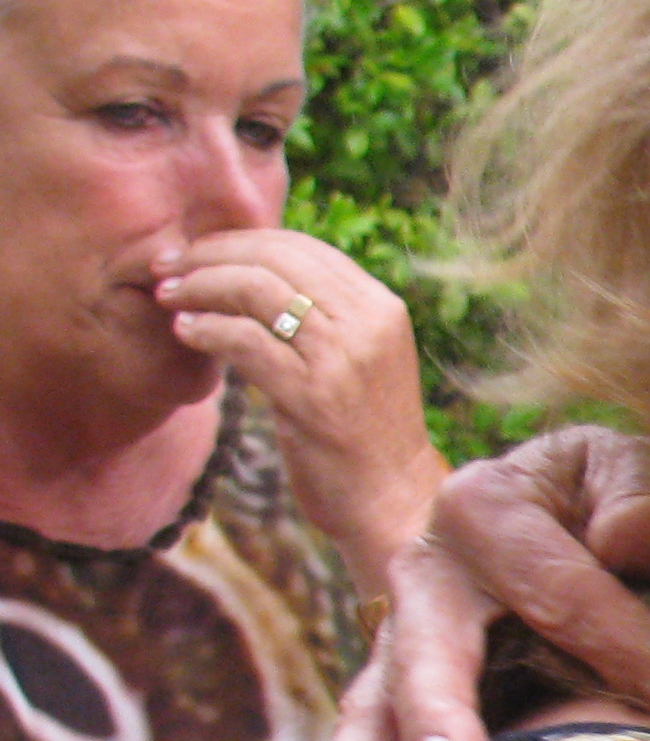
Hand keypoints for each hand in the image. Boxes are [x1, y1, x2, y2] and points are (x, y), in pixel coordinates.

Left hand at [153, 228, 445, 590]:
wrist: (392, 500)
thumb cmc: (363, 430)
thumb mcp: (356, 358)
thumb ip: (321, 314)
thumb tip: (247, 267)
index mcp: (382, 307)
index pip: (300, 246)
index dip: (237, 240)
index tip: (194, 252)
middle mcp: (369, 324)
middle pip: (274, 258)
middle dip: (208, 255)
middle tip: (166, 268)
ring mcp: (344, 359)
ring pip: (255, 289)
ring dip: (198, 287)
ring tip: (168, 298)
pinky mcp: (313, 396)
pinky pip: (244, 340)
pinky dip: (205, 330)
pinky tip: (185, 334)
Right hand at [317, 425, 649, 740]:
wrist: (559, 512)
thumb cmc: (609, 498)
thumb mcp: (628, 471)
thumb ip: (639, 494)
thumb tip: (630, 540)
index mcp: (486, 506)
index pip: (552, 585)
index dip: (623, 637)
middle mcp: (426, 572)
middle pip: (429, 647)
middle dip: (442, 712)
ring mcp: (401, 638)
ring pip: (375, 707)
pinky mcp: (396, 693)